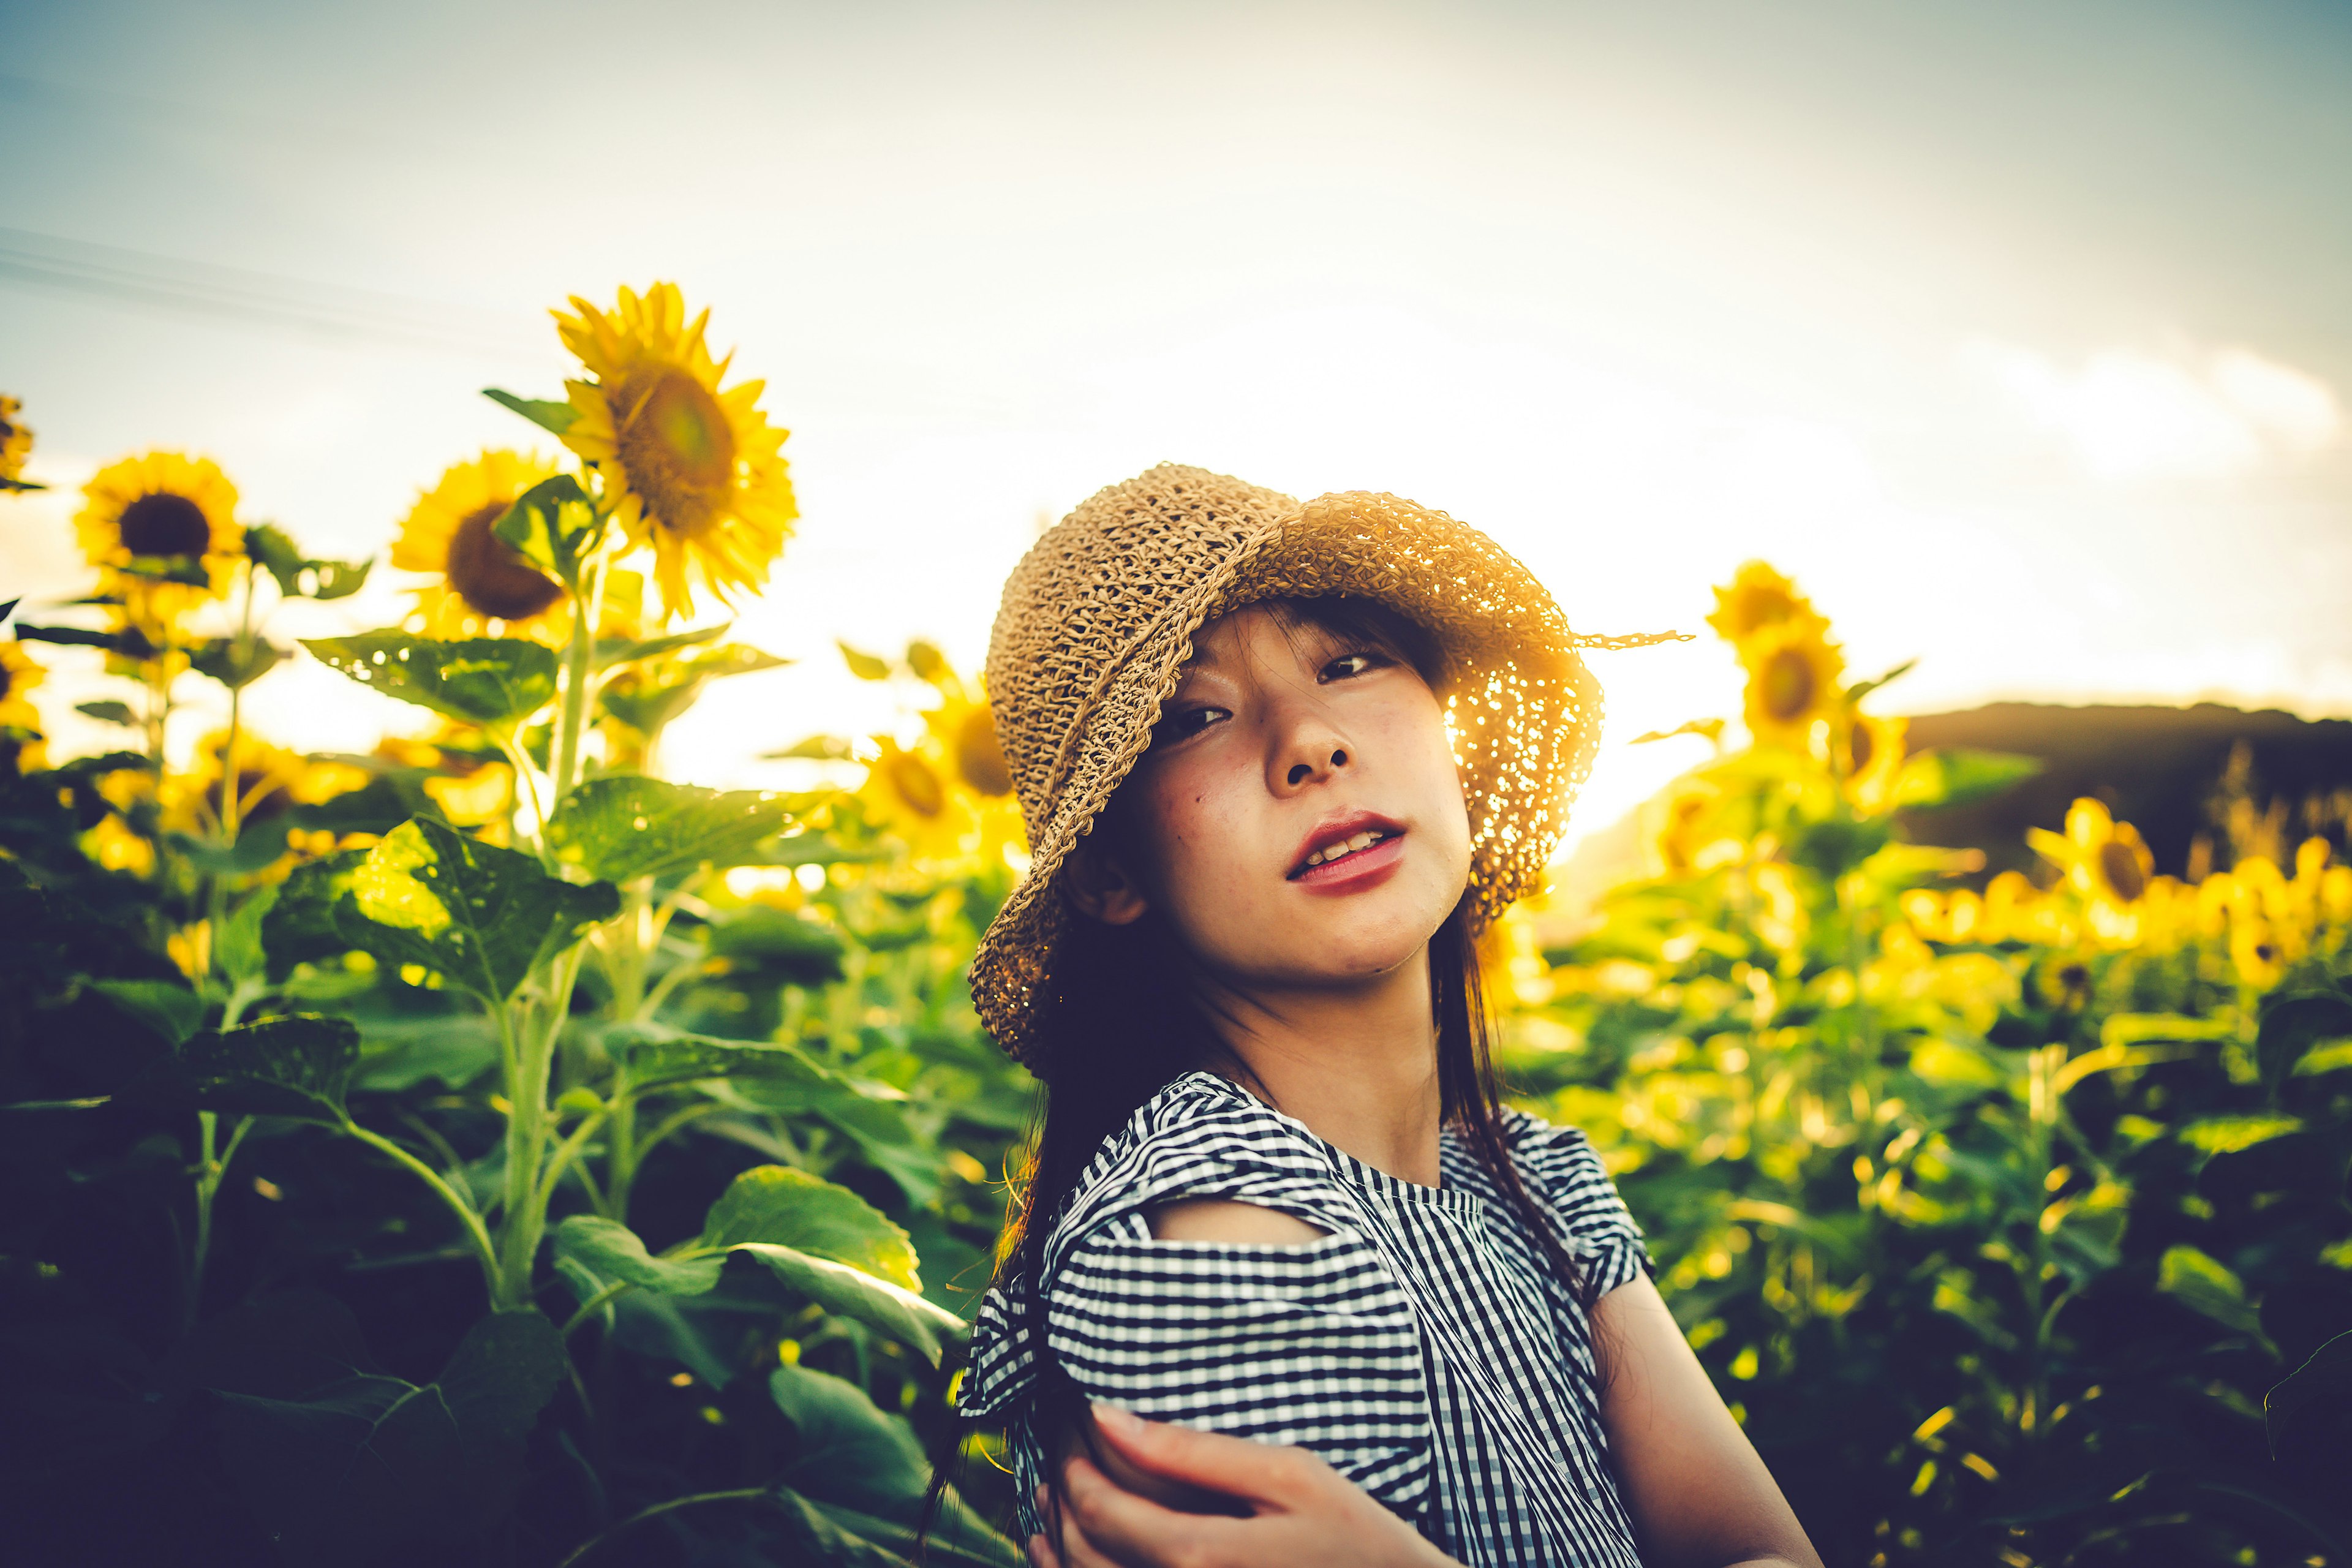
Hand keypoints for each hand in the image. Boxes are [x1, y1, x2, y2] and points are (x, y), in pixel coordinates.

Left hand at [1028, 1403, 1460, 1567]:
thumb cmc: (1350, 1536)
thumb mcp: (1286, 1475)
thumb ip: (1193, 1451)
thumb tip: (1108, 1417)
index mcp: (1199, 1556)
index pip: (1099, 1507)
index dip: (1071, 1460)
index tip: (1067, 1420)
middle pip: (1084, 1553)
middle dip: (1059, 1495)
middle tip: (1055, 1448)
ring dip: (1057, 1543)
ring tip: (1048, 1496)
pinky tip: (1063, 1550)